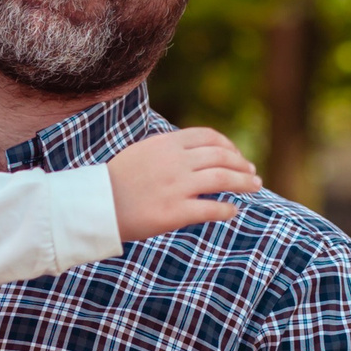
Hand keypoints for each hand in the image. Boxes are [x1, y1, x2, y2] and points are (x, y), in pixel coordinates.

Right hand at [108, 128, 260, 240]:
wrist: (95, 206)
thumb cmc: (117, 182)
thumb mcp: (143, 152)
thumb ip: (169, 150)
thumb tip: (198, 154)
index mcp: (166, 143)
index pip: (209, 137)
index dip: (229, 146)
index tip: (237, 157)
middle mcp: (175, 162)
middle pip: (222, 157)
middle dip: (242, 165)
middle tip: (253, 174)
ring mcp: (176, 187)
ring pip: (223, 180)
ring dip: (244, 183)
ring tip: (254, 188)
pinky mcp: (174, 213)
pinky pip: (212, 209)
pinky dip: (228, 209)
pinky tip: (233, 211)